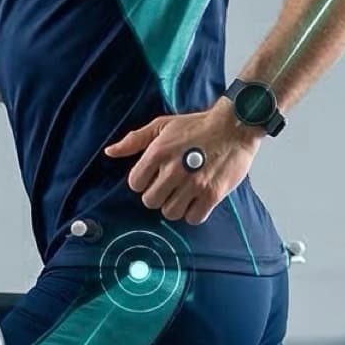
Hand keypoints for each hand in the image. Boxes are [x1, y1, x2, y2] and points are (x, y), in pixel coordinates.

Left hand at [104, 102, 257, 224]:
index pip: (135, 184)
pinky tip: (198, 200)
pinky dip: (194, 213)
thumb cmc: (198, 126)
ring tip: (185, 193)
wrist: (235, 126)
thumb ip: (135, 140)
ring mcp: (193, 184)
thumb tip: (110, 152)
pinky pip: (193, 218)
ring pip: (171, 212)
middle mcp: (174, 170)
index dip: (144, 182)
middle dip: (159, 195)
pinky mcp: (212, 194)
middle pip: (151, 202)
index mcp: (158, 152)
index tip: (155, 177)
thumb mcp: (162, 125)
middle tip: (171, 186)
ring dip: (176, 206)